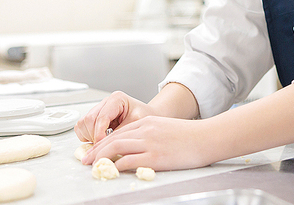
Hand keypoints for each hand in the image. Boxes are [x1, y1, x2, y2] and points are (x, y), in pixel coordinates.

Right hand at [74, 91, 150, 144]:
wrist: (147, 117)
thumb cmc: (144, 117)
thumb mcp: (137, 123)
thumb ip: (121, 132)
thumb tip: (108, 144)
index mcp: (116, 99)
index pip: (101, 116)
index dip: (100, 133)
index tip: (103, 144)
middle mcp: (105, 103)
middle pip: (88, 120)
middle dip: (94, 136)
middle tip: (104, 145)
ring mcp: (98, 110)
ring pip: (82, 124)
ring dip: (89, 136)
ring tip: (103, 142)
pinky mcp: (94, 118)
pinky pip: (81, 128)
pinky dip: (86, 136)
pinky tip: (99, 140)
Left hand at [81, 115, 210, 171]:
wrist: (207, 137)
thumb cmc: (191, 136)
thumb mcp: (166, 128)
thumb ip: (150, 134)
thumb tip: (136, 148)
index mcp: (148, 122)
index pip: (119, 131)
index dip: (103, 141)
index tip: (94, 150)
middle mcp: (146, 130)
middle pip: (113, 138)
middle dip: (96, 150)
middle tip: (85, 160)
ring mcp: (150, 143)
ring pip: (117, 147)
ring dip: (100, 157)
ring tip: (92, 166)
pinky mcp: (155, 156)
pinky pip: (129, 161)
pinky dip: (117, 166)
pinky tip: (112, 171)